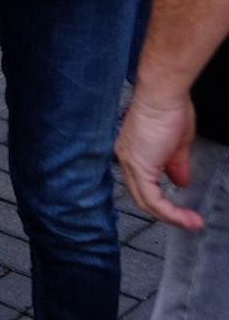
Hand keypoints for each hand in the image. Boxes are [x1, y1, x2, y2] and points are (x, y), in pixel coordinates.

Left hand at [118, 89, 204, 230]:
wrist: (164, 96)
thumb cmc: (169, 109)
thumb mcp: (177, 144)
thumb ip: (176, 165)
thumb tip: (181, 182)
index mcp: (134, 153)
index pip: (142, 185)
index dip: (161, 201)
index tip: (182, 209)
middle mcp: (126, 159)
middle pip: (141, 197)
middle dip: (166, 214)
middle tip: (188, 222)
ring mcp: (130, 163)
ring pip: (146, 202)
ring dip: (171, 217)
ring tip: (192, 223)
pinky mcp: (139, 166)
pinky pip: (152, 199)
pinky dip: (170, 212)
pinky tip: (185, 217)